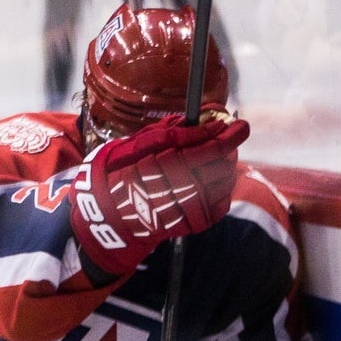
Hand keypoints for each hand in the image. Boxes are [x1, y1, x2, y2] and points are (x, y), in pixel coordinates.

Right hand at [72, 117, 248, 277]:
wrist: (102, 219)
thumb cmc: (113, 175)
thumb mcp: (130, 146)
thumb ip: (168, 131)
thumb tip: (202, 114)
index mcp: (157, 167)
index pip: (206, 149)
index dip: (226, 135)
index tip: (239, 125)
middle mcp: (173, 190)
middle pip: (218, 166)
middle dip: (228, 149)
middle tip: (228, 138)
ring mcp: (181, 210)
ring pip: (221, 185)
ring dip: (227, 168)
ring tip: (220, 158)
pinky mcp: (186, 226)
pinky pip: (218, 208)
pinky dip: (222, 192)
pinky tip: (214, 182)